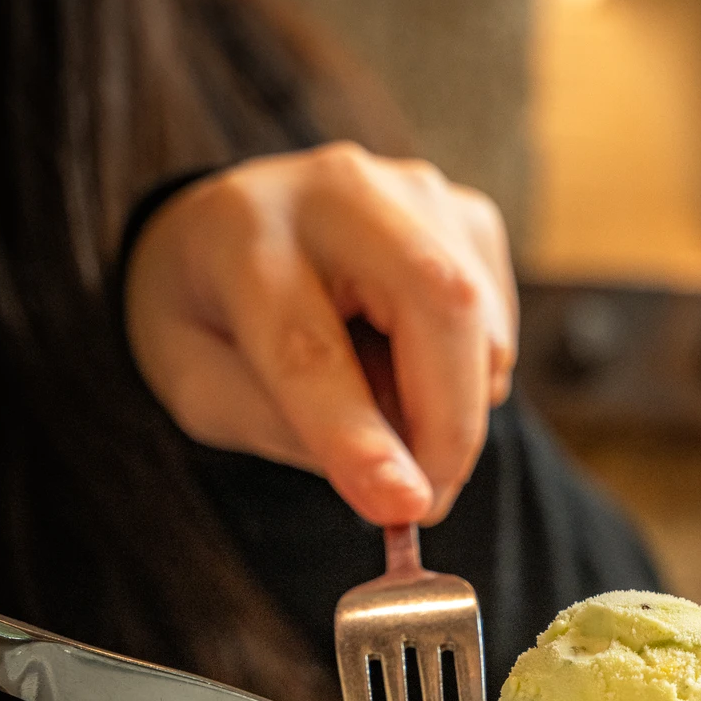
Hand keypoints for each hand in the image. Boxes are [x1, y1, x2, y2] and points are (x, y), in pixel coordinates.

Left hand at [124, 144, 517, 525]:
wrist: (236, 231)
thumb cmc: (215, 319)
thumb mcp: (202, 389)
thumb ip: (283, 430)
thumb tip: (396, 487)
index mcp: (242, 232)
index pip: (308, 346)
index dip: (358, 435)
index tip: (402, 507)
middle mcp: (338, 192)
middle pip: (437, 304)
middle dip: (448, 425)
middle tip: (424, 500)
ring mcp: (417, 194)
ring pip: (482, 327)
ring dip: (453, 410)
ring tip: (385, 415)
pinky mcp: (468, 219)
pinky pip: (498, 332)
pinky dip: (468, 381)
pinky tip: (410, 366)